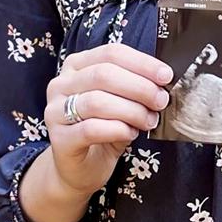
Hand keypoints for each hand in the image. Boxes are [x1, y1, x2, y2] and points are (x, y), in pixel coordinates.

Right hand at [43, 43, 172, 196]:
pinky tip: (131, 133)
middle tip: (161, 100)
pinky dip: (117, 129)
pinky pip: (90, 129)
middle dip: (140, 87)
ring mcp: (55, 111)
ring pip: (97, 101)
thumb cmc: (104, 129)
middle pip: (104, 74)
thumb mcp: (121, 102)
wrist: (82, 168)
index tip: (166, 76)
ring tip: (149, 120)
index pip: (111, 53)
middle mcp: (61, 84)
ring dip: (131, 110)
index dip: (142, 63)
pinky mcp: (58, 139)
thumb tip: (164, 80)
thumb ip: (135, 87)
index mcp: (77, 65)